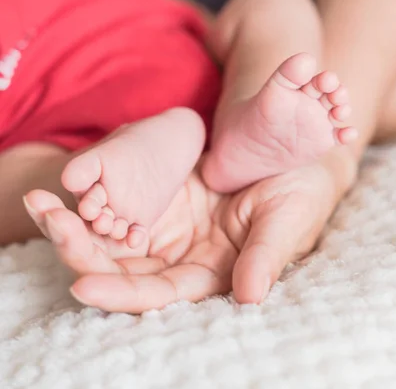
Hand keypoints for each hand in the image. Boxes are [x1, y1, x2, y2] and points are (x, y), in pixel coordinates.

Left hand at [25, 159, 347, 311]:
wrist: (295, 152)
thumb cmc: (301, 192)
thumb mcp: (288, 220)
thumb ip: (267, 255)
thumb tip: (250, 296)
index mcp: (214, 273)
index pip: (162, 293)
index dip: (124, 294)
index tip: (85, 285)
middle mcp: (183, 257)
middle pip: (123, 269)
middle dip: (82, 254)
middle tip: (50, 226)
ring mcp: (169, 227)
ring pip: (112, 238)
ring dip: (74, 227)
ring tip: (41, 206)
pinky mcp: (161, 199)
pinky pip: (117, 205)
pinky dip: (90, 200)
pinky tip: (62, 189)